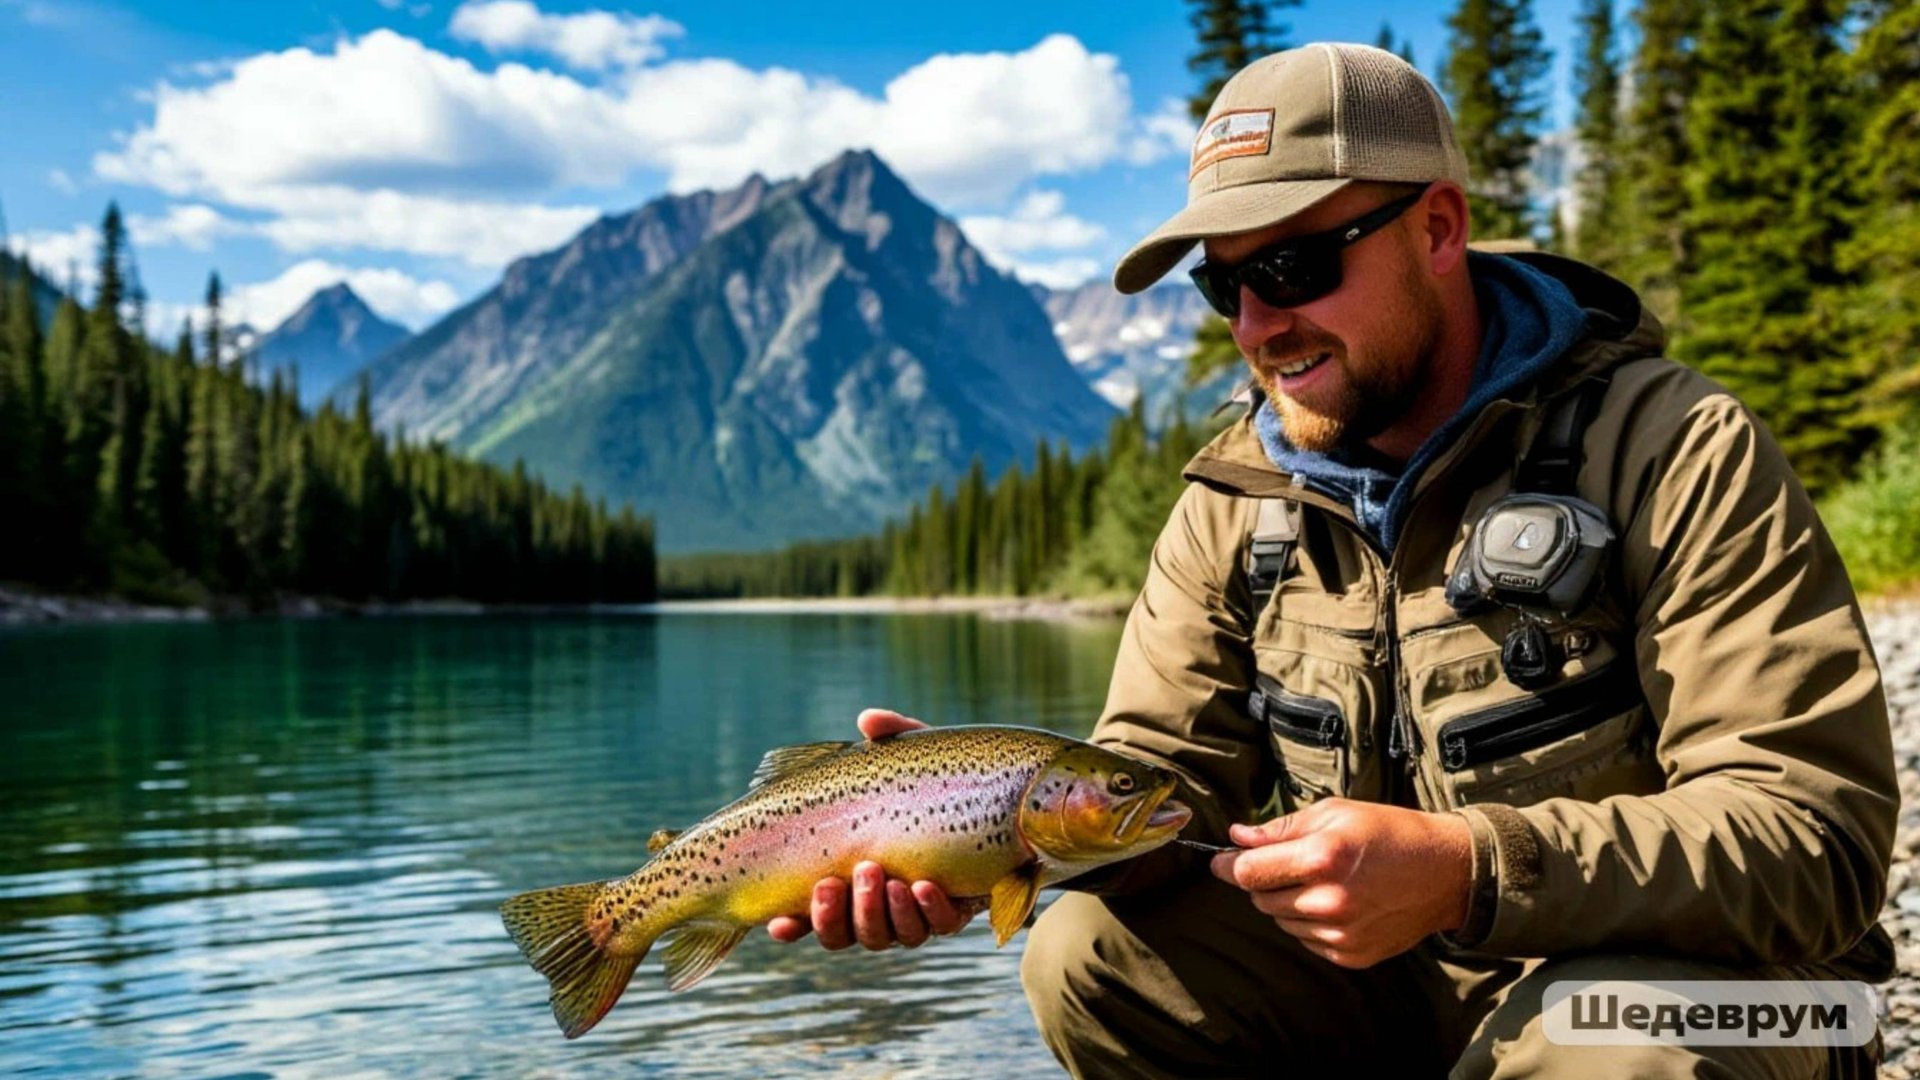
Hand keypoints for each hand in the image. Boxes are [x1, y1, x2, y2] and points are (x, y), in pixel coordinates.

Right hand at [766, 709, 978, 949]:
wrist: (1009, 802)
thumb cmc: (941, 780)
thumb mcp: (913, 754)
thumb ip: (892, 736)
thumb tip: (867, 719)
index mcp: (849, 878)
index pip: (811, 915)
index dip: (793, 926)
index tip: (777, 922)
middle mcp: (877, 905)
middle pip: (845, 933)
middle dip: (837, 914)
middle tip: (840, 878)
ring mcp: (915, 914)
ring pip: (887, 936)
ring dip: (878, 913)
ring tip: (884, 877)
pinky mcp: (955, 912)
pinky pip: (940, 925)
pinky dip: (929, 911)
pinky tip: (923, 887)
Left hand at [1208, 797, 1470, 968]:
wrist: (1446, 872)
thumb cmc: (1389, 832)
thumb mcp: (1335, 813)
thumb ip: (1280, 829)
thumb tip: (1237, 837)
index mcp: (1321, 858)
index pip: (1248, 872)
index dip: (1228, 865)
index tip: (1219, 860)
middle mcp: (1328, 902)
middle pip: (1260, 898)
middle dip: (1263, 879)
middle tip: (1287, 862)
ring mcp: (1340, 934)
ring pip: (1282, 921)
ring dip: (1288, 901)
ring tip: (1322, 880)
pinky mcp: (1351, 955)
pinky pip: (1307, 940)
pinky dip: (1310, 922)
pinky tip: (1338, 902)